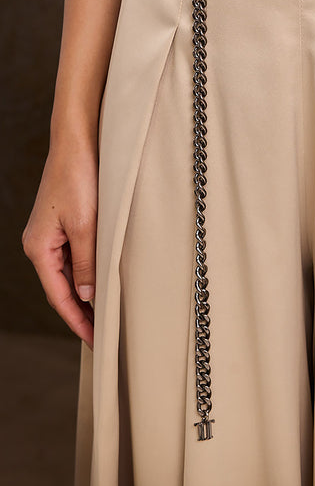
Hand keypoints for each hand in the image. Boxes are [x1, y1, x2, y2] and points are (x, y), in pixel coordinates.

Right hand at [21, 135, 96, 349]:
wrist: (78, 144)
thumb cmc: (79, 180)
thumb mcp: (86, 226)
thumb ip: (86, 263)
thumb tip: (87, 296)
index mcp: (39, 248)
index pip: (59, 296)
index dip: (77, 321)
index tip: (94, 341)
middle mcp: (40, 244)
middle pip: (61, 289)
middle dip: (80, 313)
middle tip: (102, 335)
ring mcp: (50, 235)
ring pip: (68, 274)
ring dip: (85, 294)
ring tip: (104, 315)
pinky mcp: (62, 224)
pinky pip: (73, 258)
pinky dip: (86, 274)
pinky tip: (100, 282)